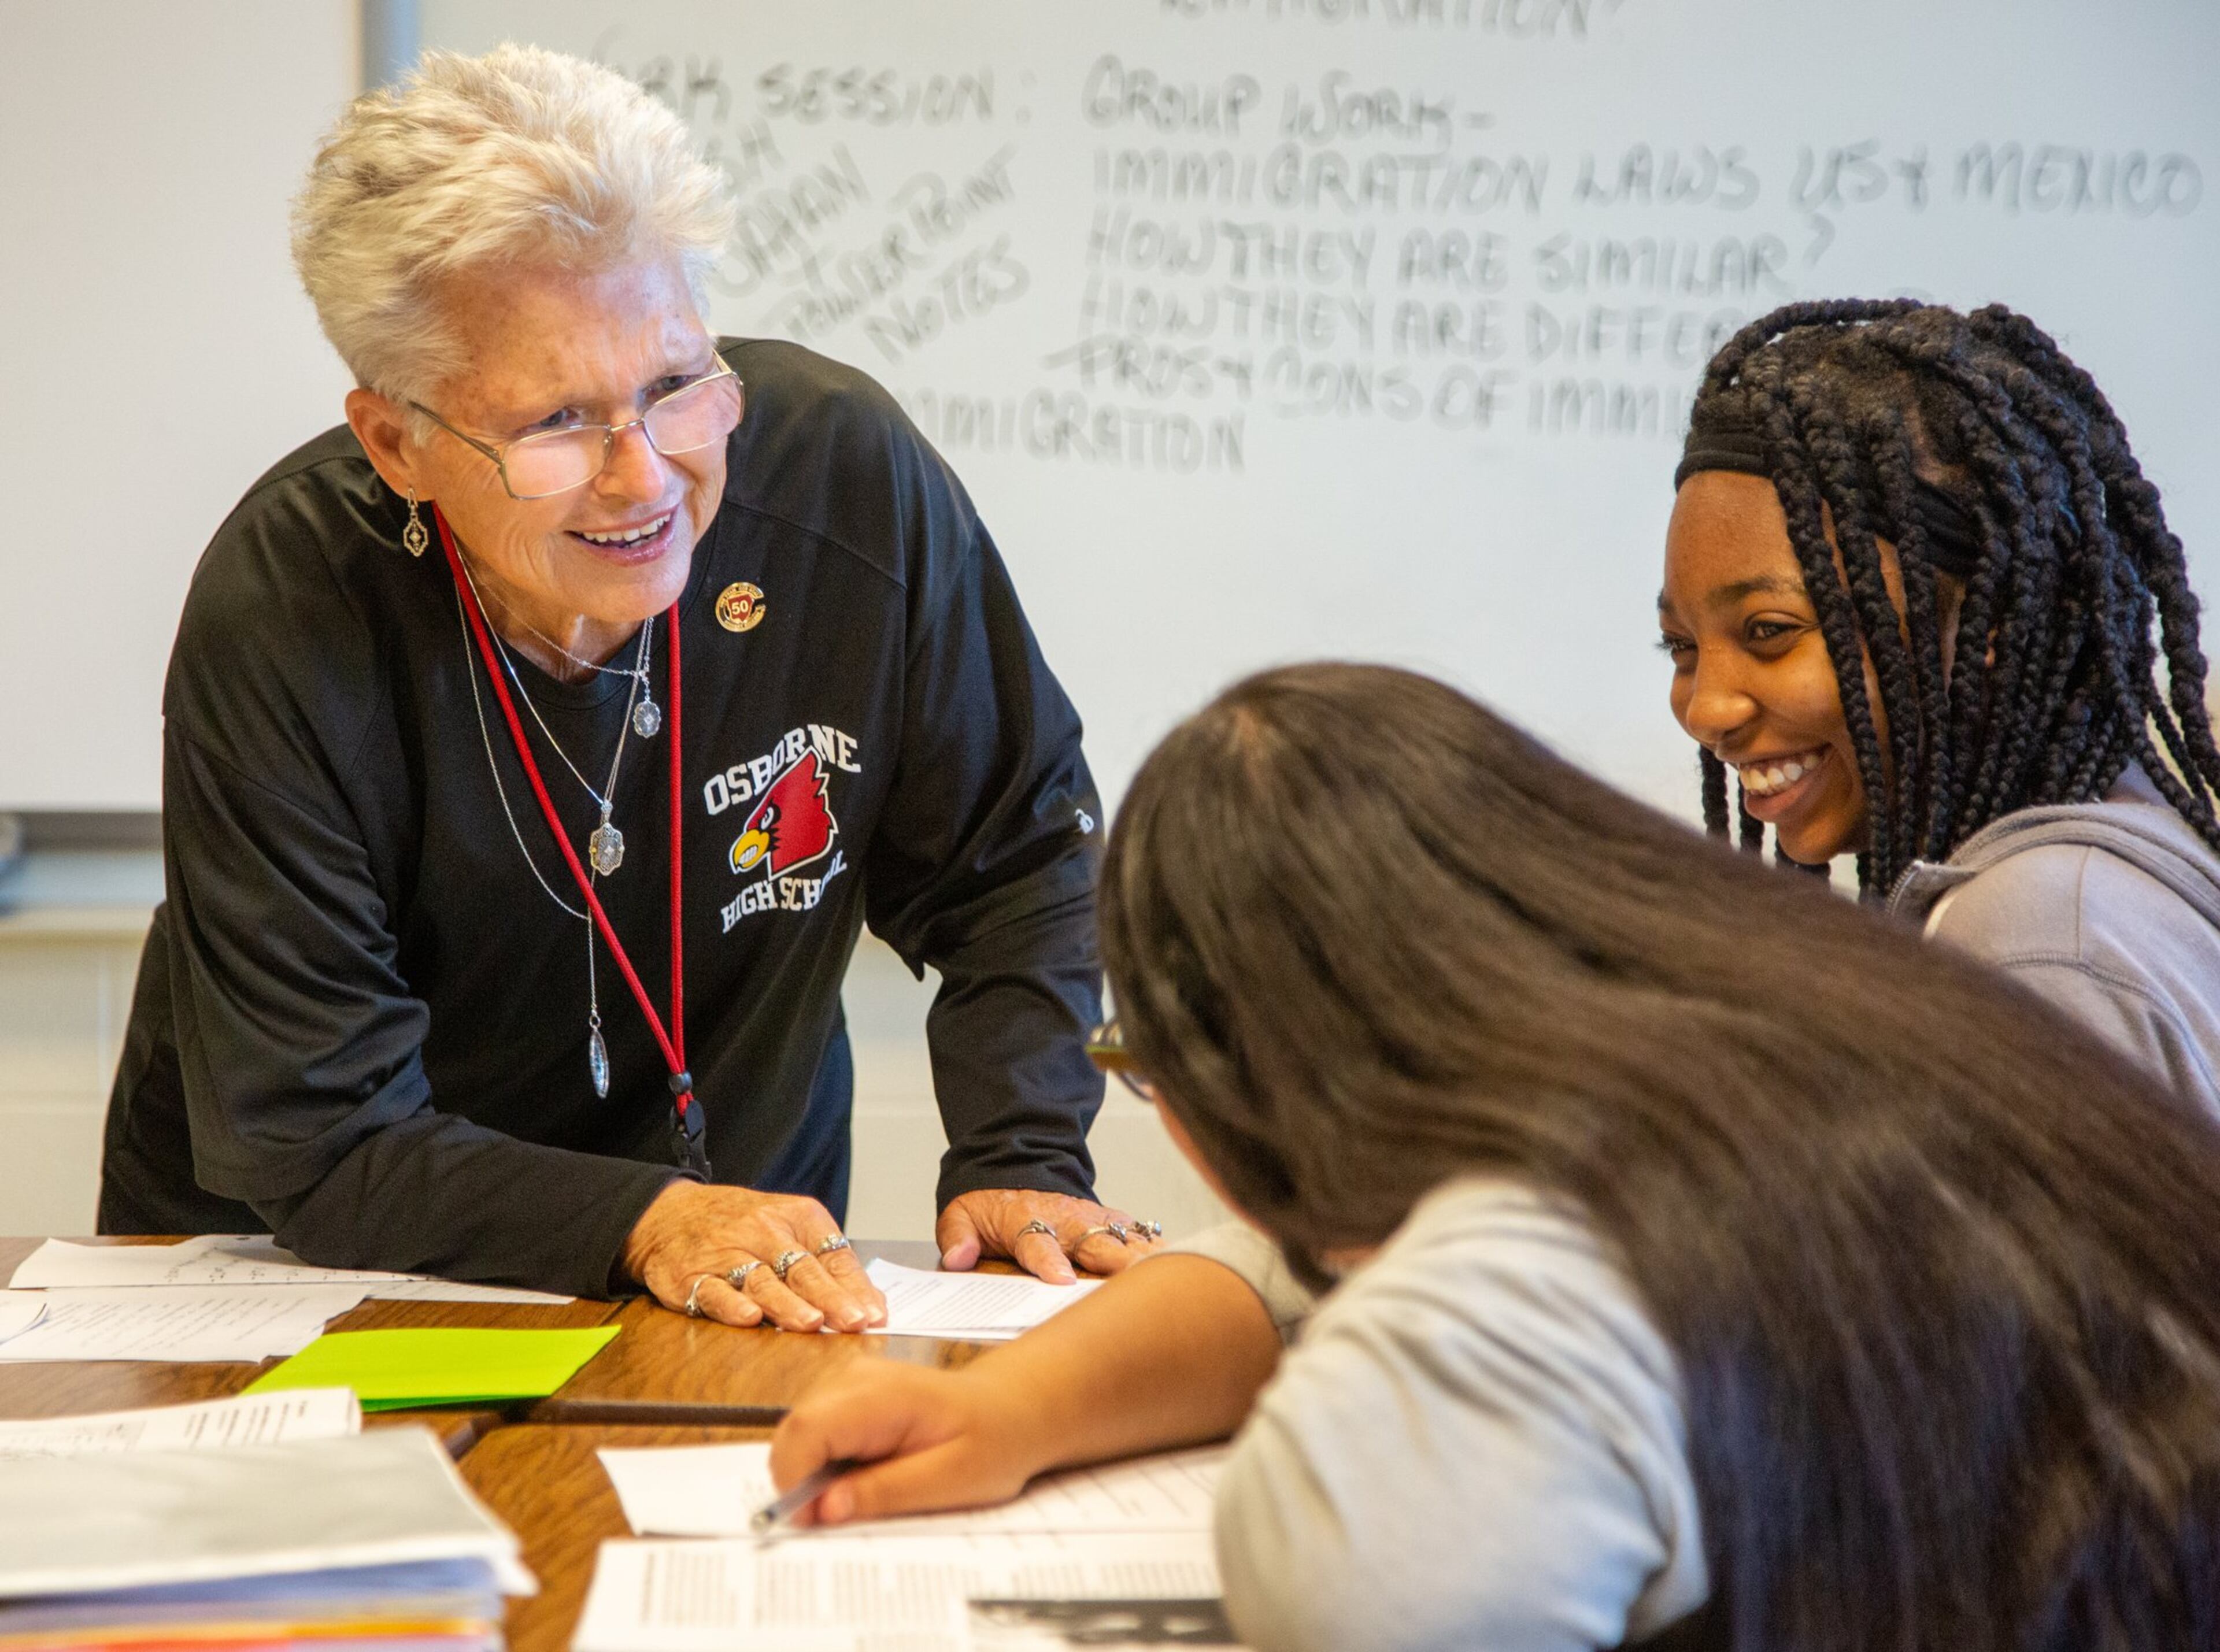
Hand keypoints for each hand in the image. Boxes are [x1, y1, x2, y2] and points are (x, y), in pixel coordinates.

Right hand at [621, 1180, 886, 1332]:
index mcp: (795, 1218)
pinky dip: (731, 1305)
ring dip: (787, 1304)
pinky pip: (713, 1291)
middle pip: (802, 1268)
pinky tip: (750, 1318)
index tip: (874, 1315)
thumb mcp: (790, 1227)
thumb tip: (873, 1304)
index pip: (832, 1254)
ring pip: (761, 1281)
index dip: (854, 1287)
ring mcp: (725, 1255)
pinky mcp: (691, 1277)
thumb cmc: (742, 1225)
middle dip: (830, 1297)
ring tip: (812, 1323)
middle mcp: (762, 1232)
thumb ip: (829, 1265)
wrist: (670, 1213)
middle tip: (853, 1321)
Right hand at [769, 1361, 1048, 1525]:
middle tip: (833, 1520)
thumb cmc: (990, 1442)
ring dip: (813, 1474)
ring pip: (800, 1434)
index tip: (810, 1521)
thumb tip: (825, 1509)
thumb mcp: (949, 1481)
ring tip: (861, 1495)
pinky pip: (817, 1432)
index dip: (794, 1479)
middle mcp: (856, 1378)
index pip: (807, 1429)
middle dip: (800, 1481)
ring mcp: (850, 1381)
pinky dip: (825, 1463)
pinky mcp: (849, 1394)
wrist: (1012, 1409)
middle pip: (794, 1431)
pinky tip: (863, 1476)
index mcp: (882, 1395)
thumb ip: (885, 1493)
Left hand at [937, 1189, 1162, 1283]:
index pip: (1039, 1245)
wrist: (1019, 1161)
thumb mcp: (960, 1213)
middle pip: (1095, 1244)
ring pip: (1123, 1239)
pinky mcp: (1108, 1220)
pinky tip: (1181, 1265)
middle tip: (1140, 1286)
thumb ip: (957, 1236)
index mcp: (1026, 1223)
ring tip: (1176, 1277)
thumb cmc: (989, 1201)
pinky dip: (1157, 1248)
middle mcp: (1065, 1222)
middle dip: (1117, 1265)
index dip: (1051, 1262)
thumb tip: (957, 1258)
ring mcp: (1091, 1220)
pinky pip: (1136, 1233)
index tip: (1062, 1281)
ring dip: (1146, 1258)